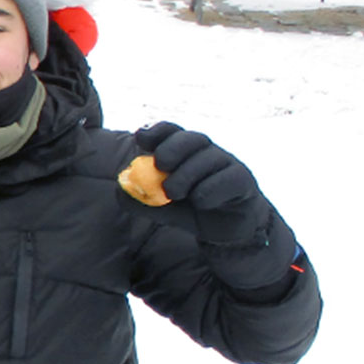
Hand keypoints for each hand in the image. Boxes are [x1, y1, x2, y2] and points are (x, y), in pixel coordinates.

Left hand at [130, 122, 297, 291]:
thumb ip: (138, 199)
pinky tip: (200, 203)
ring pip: (209, 158)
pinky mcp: (243, 181)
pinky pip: (227, 178)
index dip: (157, 130)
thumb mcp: (159, 207)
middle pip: (192, 138)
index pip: (171, 131)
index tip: (141, 138)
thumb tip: (120, 189)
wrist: (224, 232)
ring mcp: (227, 164)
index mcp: (185, 151)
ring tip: (173, 194)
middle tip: (160, 165)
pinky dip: (209, 190)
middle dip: (172, 148)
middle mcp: (207, 152)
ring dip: (187, 175)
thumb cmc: (189, 210)